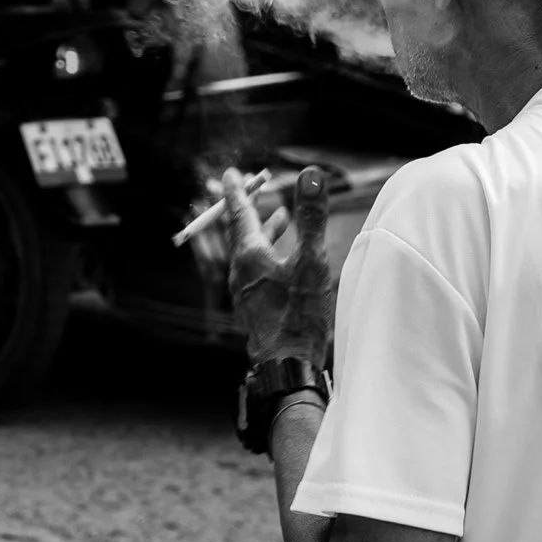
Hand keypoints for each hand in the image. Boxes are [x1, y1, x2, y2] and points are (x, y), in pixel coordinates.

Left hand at [217, 166, 334, 365]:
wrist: (287, 367)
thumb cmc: (299, 316)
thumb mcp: (312, 262)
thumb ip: (312, 217)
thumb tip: (311, 174)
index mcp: (249, 255)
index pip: (238, 212)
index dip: (236, 191)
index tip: (228, 173)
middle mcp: (240, 271)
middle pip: (241, 230)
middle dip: (250, 206)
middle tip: (255, 187)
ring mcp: (244, 291)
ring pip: (249, 251)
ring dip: (264, 230)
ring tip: (280, 217)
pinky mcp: (253, 307)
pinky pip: (255, 269)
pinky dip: (267, 252)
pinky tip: (284, 258)